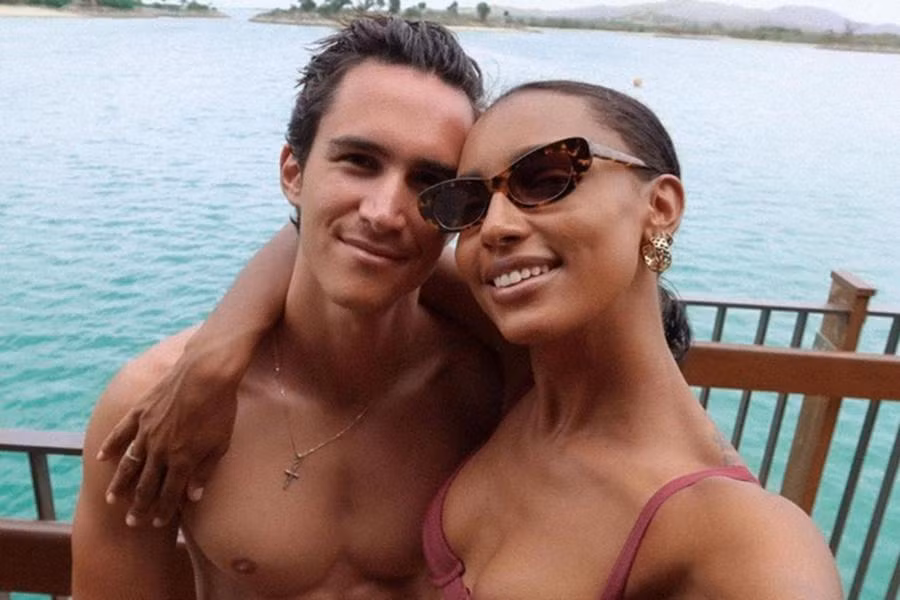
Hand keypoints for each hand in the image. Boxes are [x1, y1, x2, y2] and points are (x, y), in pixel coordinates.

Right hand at [97, 354, 237, 527]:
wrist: (206, 373)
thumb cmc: (220, 409)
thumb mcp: (221, 443)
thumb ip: (205, 471)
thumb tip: (194, 496)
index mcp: (182, 460)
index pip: (170, 494)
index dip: (163, 511)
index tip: (157, 524)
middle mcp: (160, 449)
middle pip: (146, 484)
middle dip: (139, 505)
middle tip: (131, 521)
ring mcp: (146, 430)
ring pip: (129, 463)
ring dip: (120, 483)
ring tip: (112, 499)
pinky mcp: (140, 411)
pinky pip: (120, 433)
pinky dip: (110, 446)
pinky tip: (101, 457)